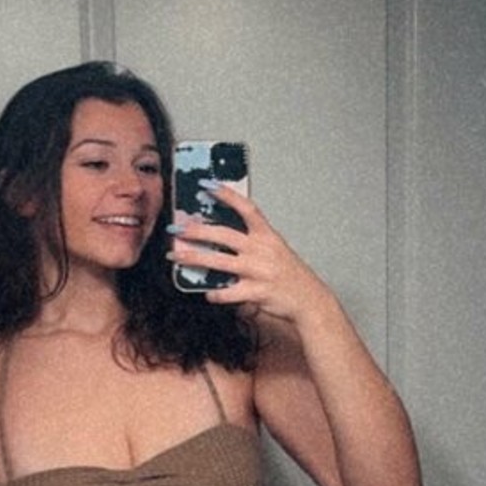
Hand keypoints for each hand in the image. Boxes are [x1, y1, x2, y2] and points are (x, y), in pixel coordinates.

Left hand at [168, 184, 328, 325]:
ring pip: (219, 262)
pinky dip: (215, 293)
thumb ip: (253, 241)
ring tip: (175, 257)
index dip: (227, 195)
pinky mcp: (257, 292)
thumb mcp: (276, 249)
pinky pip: (228, 292)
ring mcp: (259, 271)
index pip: (246, 208)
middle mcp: (262, 250)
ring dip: (193, 258)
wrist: (310, 300)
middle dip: (196, 231)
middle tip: (177, 228)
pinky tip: (208, 293)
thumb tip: (222, 235)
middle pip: (224, 235)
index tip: (207, 185)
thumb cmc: (290, 274)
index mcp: (268, 236)